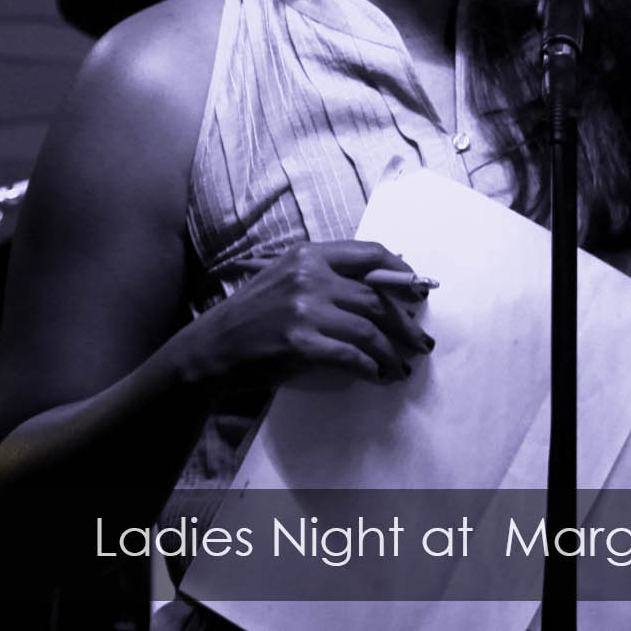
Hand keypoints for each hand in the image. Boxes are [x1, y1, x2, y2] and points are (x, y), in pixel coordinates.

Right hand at [189, 240, 433, 387]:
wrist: (210, 348)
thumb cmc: (251, 316)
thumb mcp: (285, 278)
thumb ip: (326, 276)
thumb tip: (378, 287)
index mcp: (308, 255)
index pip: (369, 254)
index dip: (401, 272)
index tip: (419, 291)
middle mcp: (309, 276)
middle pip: (375, 298)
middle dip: (404, 324)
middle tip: (420, 342)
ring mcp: (304, 309)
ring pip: (368, 329)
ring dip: (391, 352)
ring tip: (401, 366)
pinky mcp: (300, 342)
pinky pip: (351, 355)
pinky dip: (370, 368)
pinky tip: (376, 376)